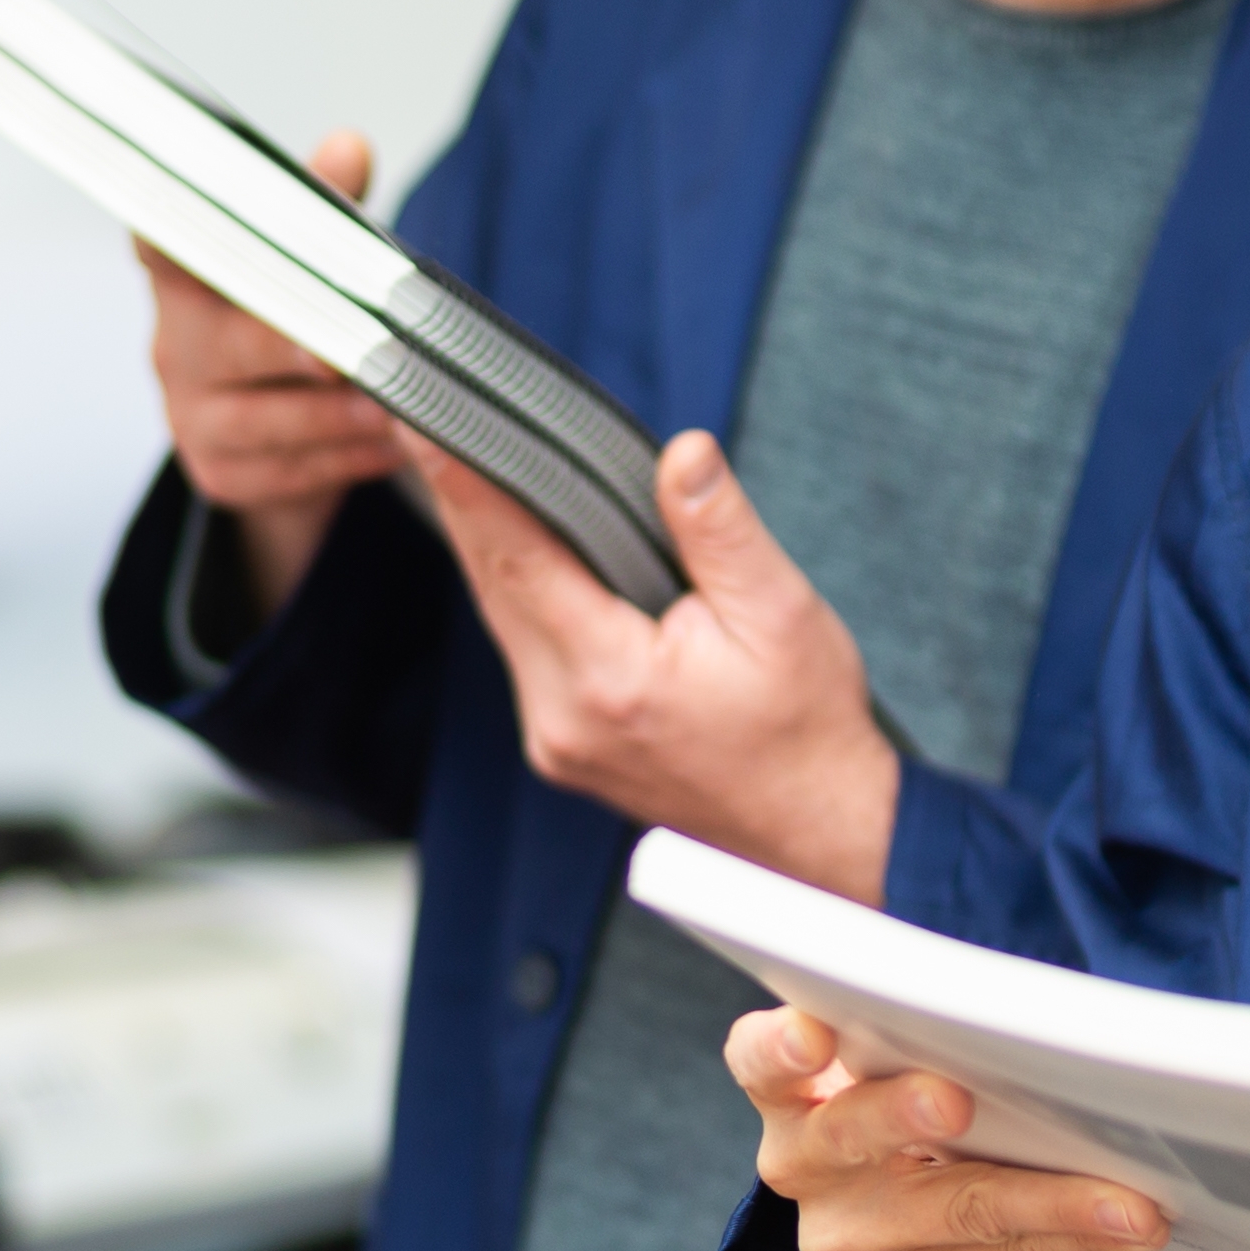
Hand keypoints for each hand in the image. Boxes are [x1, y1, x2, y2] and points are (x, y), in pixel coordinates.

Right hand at [138, 132, 400, 613]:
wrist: (275, 432)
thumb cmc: (288, 323)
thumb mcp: (307, 262)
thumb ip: (324, 205)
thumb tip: (347, 147)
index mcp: (186, 275)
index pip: (158, 245)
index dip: (166, 236)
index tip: (181, 224)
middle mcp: (175, 344)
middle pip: (225, 342)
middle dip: (289, 344)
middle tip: (346, 351)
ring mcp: (191, 415)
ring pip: (263, 418)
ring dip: (338, 413)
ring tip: (397, 404)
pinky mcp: (220, 475)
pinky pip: (290, 471)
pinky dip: (347, 458)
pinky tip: (390, 446)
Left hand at [411, 431, 906, 898]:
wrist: (820, 830)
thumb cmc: (807, 727)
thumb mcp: (782, 613)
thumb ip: (720, 529)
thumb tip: (682, 452)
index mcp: (611, 678)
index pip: (517, 560)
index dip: (468, 486)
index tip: (429, 426)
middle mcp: (563, 716)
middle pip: (493, 586)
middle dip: (464, 501)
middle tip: (433, 419)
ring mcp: (555, 739)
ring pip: (502, 619)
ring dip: (488, 546)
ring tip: (467, 465)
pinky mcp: (561, 747)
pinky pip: (523, 652)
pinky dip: (518, 594)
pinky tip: (523, 548)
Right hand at [732, 1004, 1165, 1250]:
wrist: (905, 1144)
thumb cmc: (908, 1053)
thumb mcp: (894, 1011)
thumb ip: (904, 984)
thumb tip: (961, 945)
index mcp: (782, 1082)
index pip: (760, 1059)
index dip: (781, 1049)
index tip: (814, 1035)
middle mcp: (798, 1162)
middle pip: (848, 1140)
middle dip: (907, 1118)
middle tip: (960, 1102)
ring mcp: (845, 1230)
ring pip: (944, 1217)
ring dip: (1044, 1205)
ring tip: (1127, 1204)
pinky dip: (1063, 1238)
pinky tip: (1124, 1225)